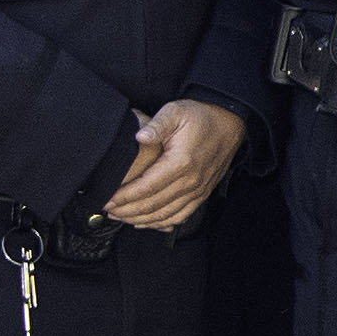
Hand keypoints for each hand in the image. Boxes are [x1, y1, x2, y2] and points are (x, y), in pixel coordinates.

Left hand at [100, 99, 246, 234]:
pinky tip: (146, 222)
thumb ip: (157, 124)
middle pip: (153, 205)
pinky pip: (180, 216)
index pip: (146, 187)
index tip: (107, 200)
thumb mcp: (176, 112)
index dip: (124, 197)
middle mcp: (190, 181)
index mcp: (181, 163)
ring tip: (121, 217)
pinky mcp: (202, 194)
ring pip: (165, 215)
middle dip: (127, 211)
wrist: (229, 125)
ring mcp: (197, 190)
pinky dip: (161, 223)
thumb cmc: (200, 118)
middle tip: (108, 211)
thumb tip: (139, 137)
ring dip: (141, 219)